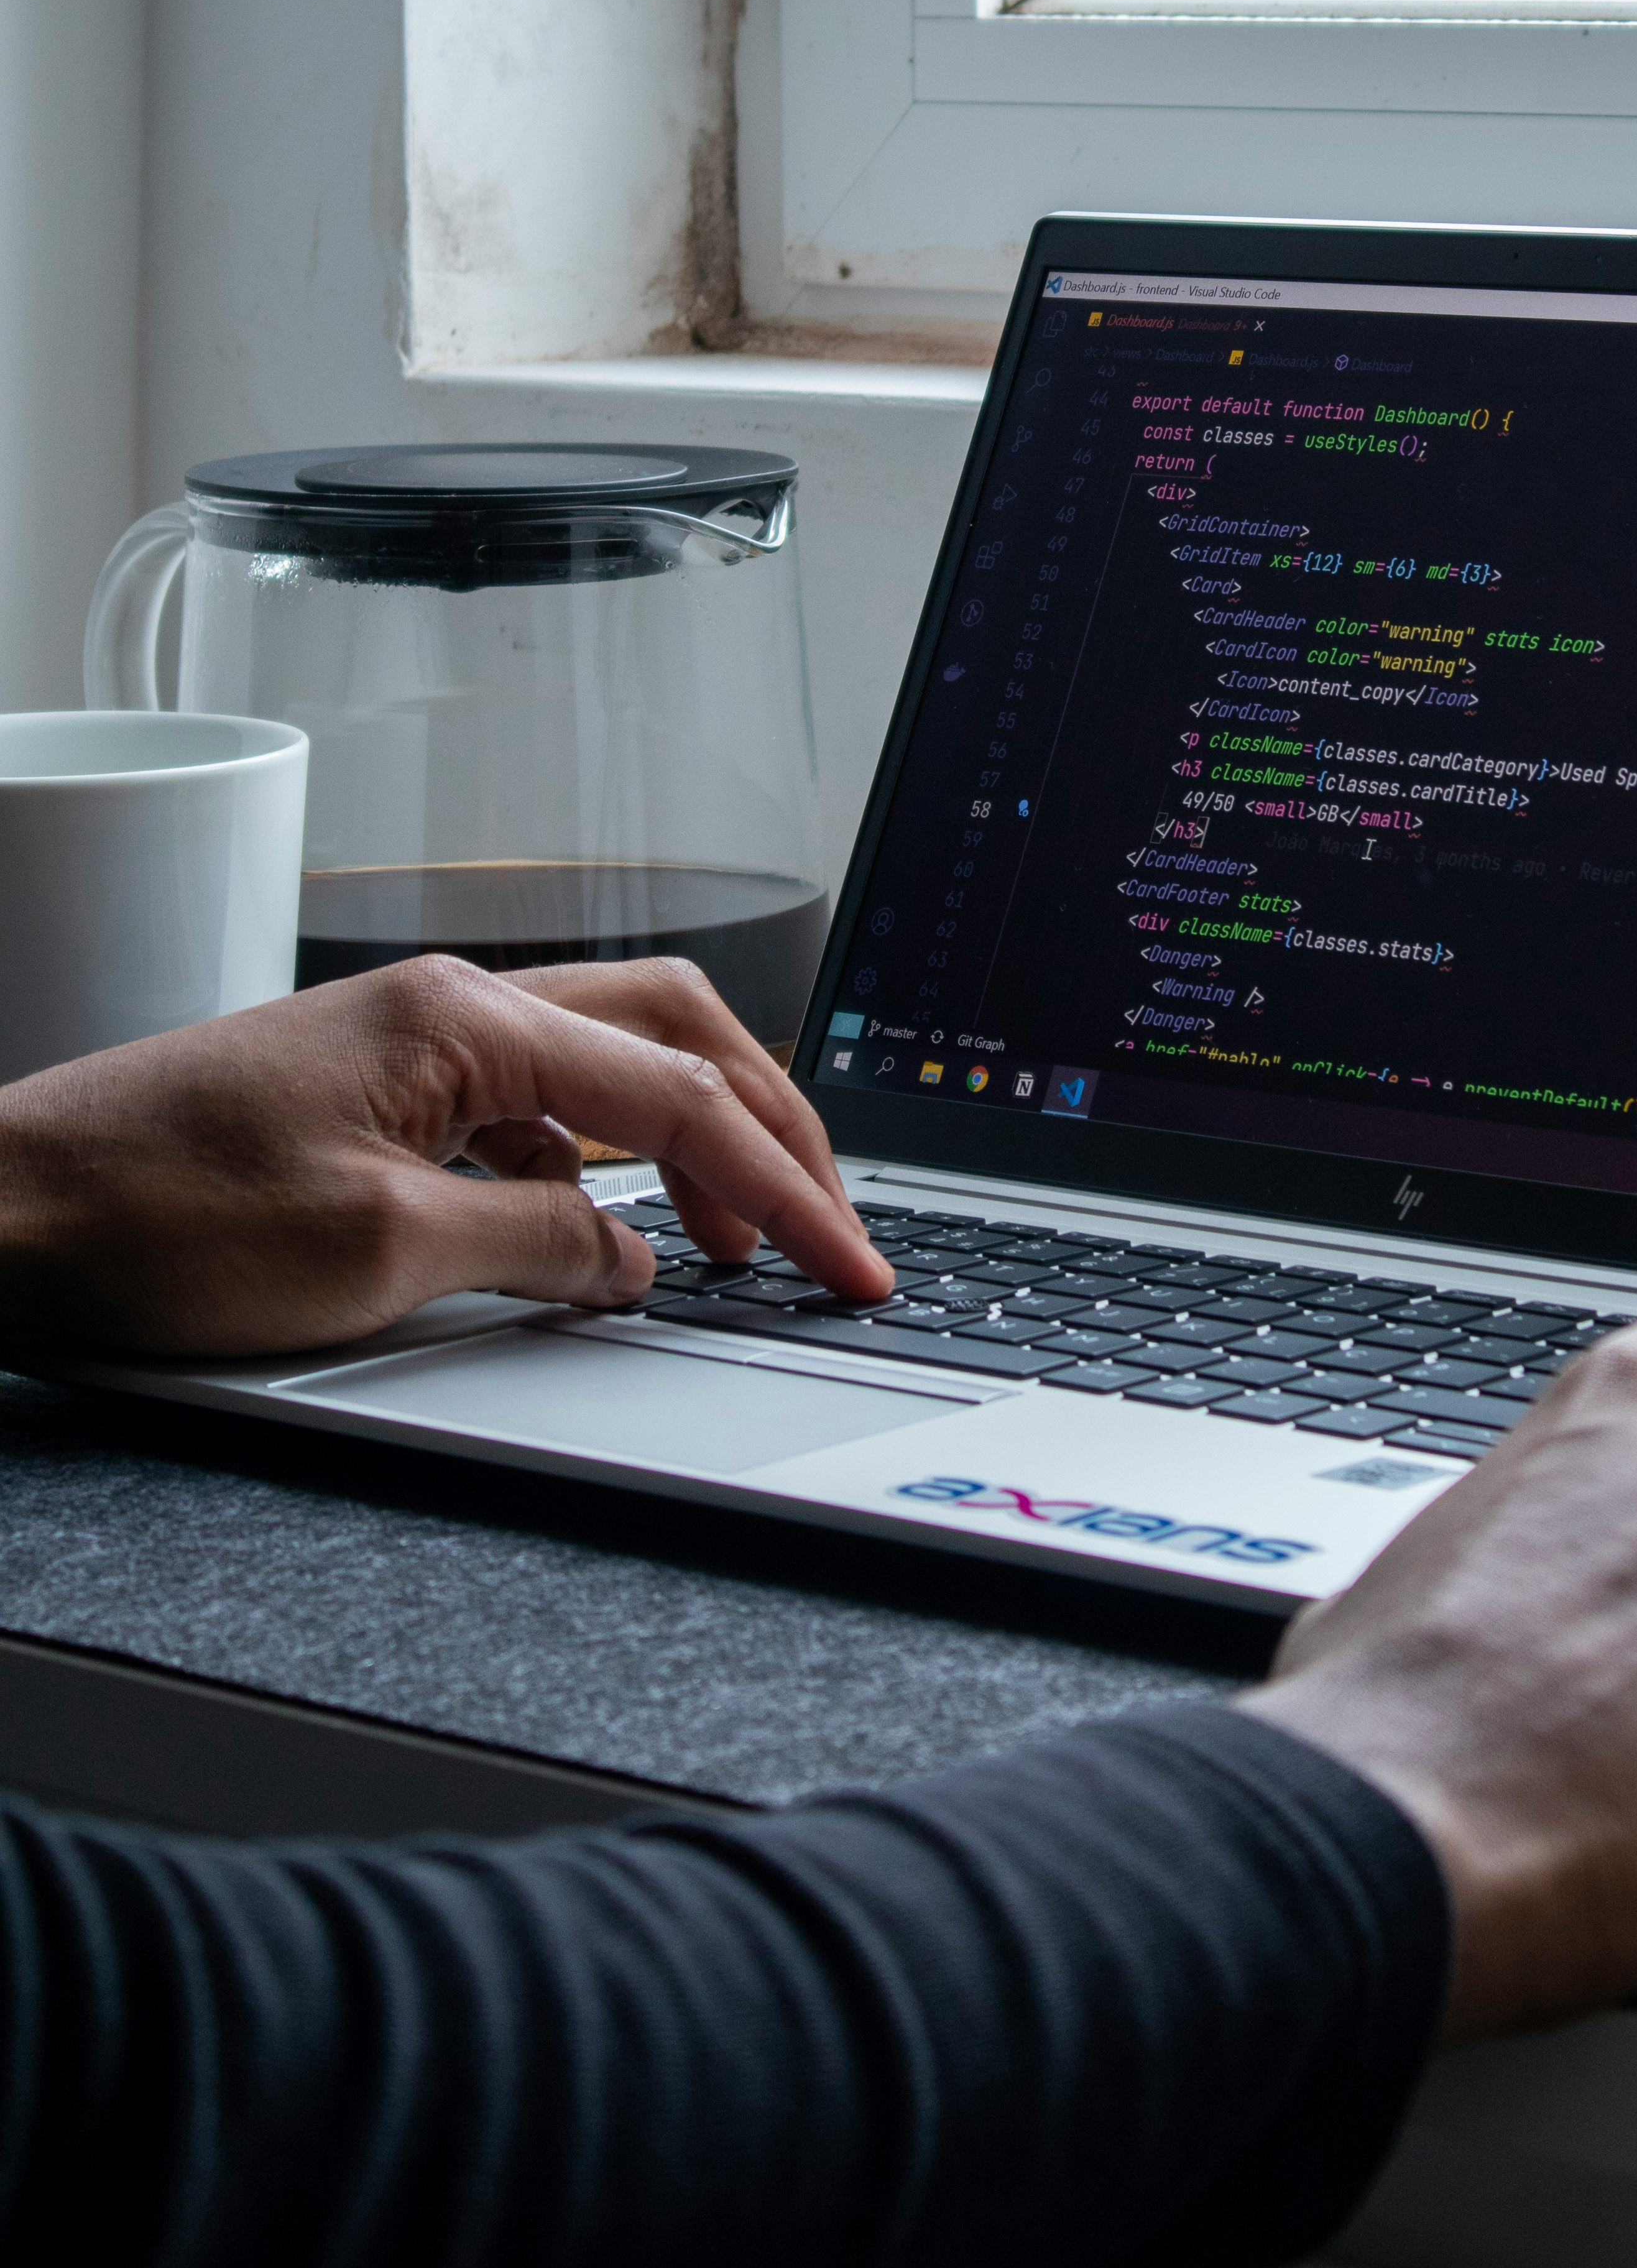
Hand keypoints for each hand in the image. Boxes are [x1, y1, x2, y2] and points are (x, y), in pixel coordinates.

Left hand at [0, 955, 892, 1357]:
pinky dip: (598, 1164)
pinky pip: (532, 1106)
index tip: (849, 1260)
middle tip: (825, 1222)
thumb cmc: (156, 1219)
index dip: (786, 1191)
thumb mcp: (378, 1255)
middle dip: (768, 1126)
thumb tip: (634, 1259)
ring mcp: (412, 1043)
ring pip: (608, 1062)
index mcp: (467, 1023)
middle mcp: (451, 1008)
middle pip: (673, 1034)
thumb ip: (536, 1249)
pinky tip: (599, 1232)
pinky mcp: (377, 1091)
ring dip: (690, 1138)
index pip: (682, 1100)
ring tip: (733, 1235)